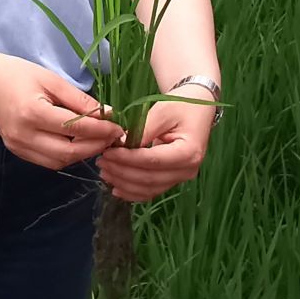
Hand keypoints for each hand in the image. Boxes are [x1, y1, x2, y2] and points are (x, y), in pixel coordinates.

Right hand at [0, 55, 121, 170]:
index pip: (74, 128)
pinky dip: (67, 155)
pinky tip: (78, 143)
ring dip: (82, 153)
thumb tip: (107, 114)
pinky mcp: (17, 151)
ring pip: (59, 161)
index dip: (100, 130)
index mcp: (32, 113)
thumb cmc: (19, 74)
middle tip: (112, 137)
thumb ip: (79, 100)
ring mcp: (18, 146)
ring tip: (98, 140)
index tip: (118, 127)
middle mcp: (23, 135)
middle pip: (68, 152)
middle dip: (94, 147)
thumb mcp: (51, 80)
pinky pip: (48, 161)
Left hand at [98, 94, 213, 202]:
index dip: (127, 159)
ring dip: (124, 183)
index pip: (152, 160)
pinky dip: (133, 192)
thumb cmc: (181, 106)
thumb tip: (122, 144)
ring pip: (149, 189)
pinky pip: (152, 191)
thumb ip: (143, 129)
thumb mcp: (162, 111)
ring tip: (105, 172)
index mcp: (189, 151)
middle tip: (101, 160)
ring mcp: (182, 177)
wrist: (197, 110)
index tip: (108, 152)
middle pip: (149, 178)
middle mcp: (188, 169)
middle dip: (121, 172)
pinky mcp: (174, 179)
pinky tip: (117, 188)